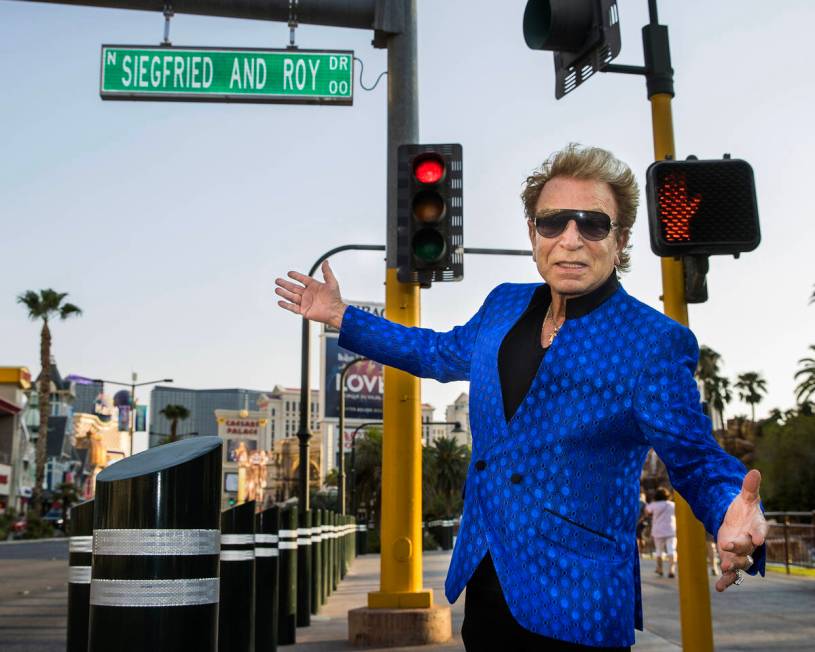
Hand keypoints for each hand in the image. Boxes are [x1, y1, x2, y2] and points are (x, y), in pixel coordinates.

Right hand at [275, 260, 346, 327]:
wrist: (336, 312)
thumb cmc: (335, 298)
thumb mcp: (332, 282)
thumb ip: (327, 272)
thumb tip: (325, 261)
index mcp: (314, 286)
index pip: (302, 279)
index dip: (296, 276)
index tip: (289, 273)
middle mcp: (308, 294)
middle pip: (294, 288)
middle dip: (285, 284)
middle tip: (277, 280)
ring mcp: (305, 302)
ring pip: (291, 297)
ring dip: (284, 293)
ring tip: (276, 289)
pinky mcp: (304, 311)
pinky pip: (293, 308)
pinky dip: (286, 305)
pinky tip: (280, 301)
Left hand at [715, 469, 767, 591]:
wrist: (737, 522)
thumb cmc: (743, 509)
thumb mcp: (745, 498)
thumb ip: (750, 487)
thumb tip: (755, 470)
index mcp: (756, 526)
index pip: (760, 529)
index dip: (759, 533)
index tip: (757, 537)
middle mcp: (751, 542)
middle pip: (748, 547)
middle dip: (738, 548)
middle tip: (728, 545)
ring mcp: (741, 553)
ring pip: (740, 562)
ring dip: (733, 566)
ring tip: (723, 567)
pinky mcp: (731, 559)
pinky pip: (732, 574)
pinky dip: (727, 582)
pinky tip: (719, 588)